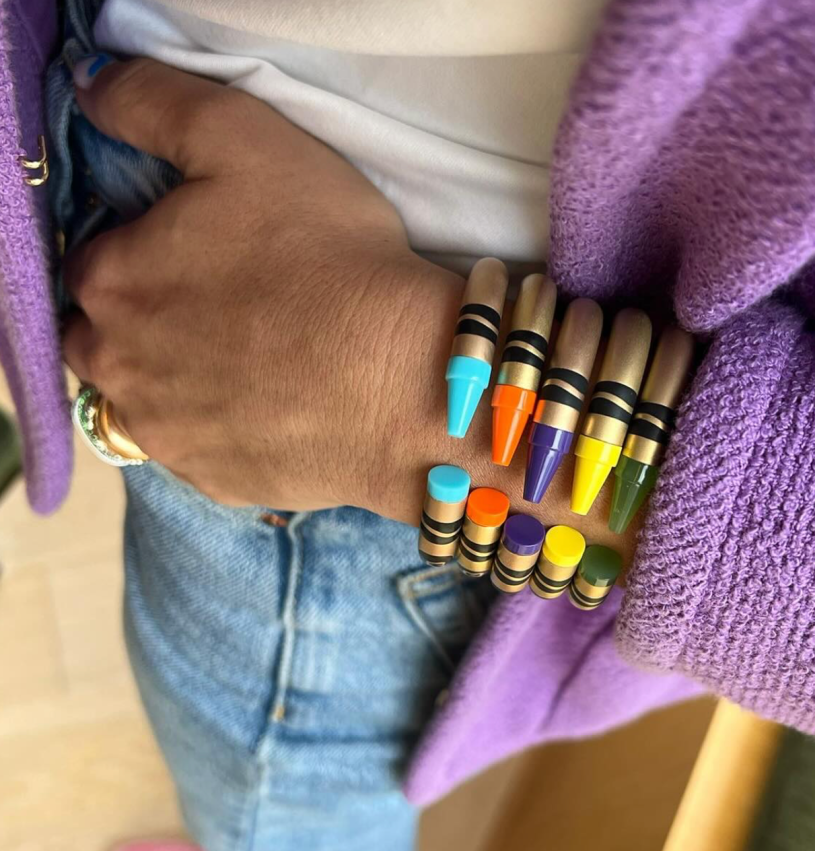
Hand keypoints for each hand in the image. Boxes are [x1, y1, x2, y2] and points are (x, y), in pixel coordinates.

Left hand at [63, 57, 461, 511]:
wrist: (410, 385)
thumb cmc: (333, 260)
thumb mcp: (247, 140)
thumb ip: (154, 104)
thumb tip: (96, 96)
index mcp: (113, 282)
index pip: (99, 259)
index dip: (151, 248)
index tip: (209, 249)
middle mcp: (118, 368)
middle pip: (107, 336)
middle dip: (148, 318)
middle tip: (226, 307)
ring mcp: (168, 435)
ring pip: (146, 399)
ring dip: (176, 378)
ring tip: (250, 361)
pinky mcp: (215, 481)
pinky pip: (198, 448)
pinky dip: (222, 428)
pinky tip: (271, 406)